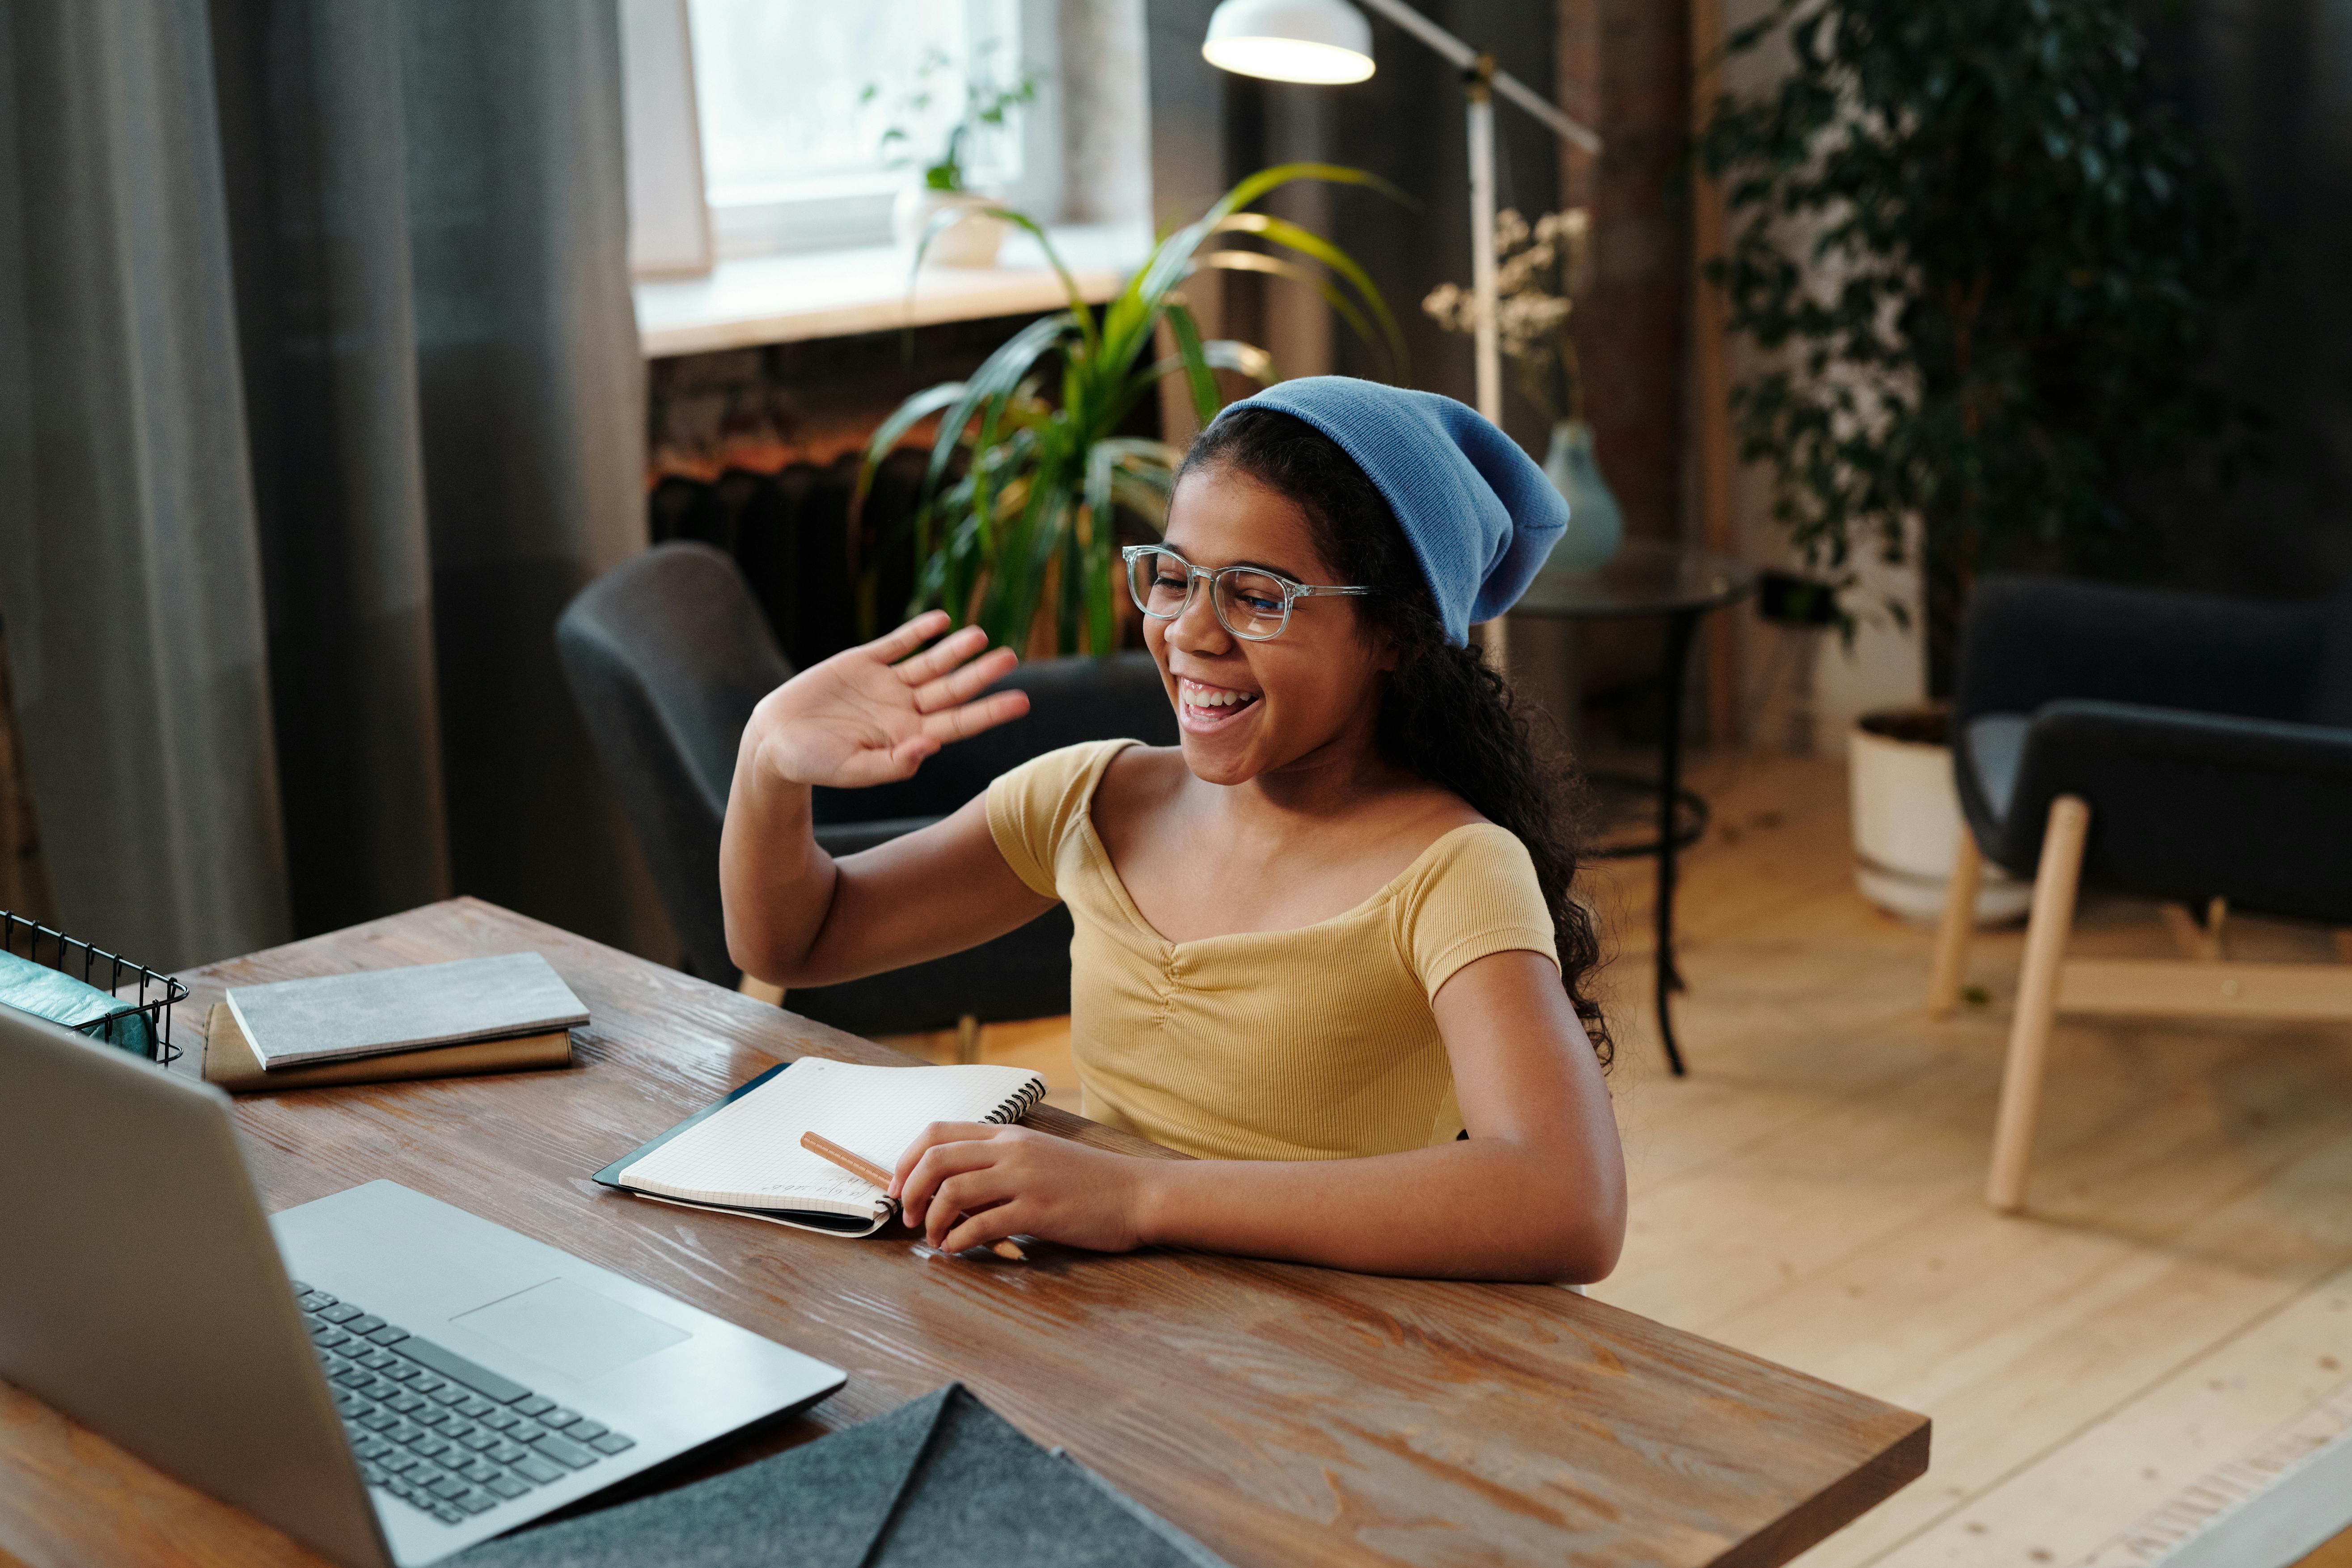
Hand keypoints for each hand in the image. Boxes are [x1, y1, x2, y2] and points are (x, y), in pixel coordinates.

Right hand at [746, 611, 1029, 789]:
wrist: (775, 741)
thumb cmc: (815, 765)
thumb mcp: (855, 770)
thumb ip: (894, 764)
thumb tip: (929, 748)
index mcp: (909, 737)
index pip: (959, 723)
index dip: (990, 712)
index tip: (1021, 702)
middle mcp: (904, 709)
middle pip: (952, 688)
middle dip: (981, 674)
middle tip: (1011, 656)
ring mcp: (885, 683)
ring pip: (929, 663)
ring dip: (954, 649)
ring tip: (980, 635)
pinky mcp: (862, 662)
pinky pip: (897, 644)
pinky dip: (918, 631)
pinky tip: (941, 620)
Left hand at [890, 1122, 1152, 1254]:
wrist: (1139, 1193)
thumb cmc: (1090, 1183)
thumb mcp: (1040, 1160)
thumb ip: (998, 1167)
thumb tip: (952, 1193)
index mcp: (1009, 1134)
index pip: (939, 1131)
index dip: (906, 1159)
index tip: (898, 1187)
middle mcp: (1013, 1149)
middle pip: (937, 1158)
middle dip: (909, 1189)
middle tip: (908, 1218)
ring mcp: (1025, 1178)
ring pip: (953, 1190)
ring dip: (932, 1219)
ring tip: (934, 1239)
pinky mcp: (1038, 1210)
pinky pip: (982, 1223)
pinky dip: (959, 1239)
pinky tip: (957, 1249)